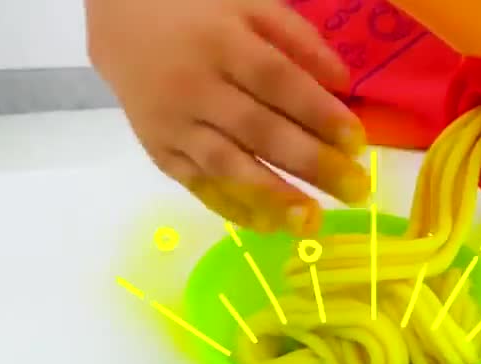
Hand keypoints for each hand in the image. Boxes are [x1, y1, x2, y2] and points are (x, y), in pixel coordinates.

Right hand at [85, 0, 369, 235]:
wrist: (120, 20)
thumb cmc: (199, 11)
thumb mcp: (250, 4)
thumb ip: (297, 39)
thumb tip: (343, 83)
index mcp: (222, 42)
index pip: (278, 82)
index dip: (320, 114)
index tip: (359, 143)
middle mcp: (195, 87)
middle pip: (258, 131)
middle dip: (311, 164)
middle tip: (356, 191)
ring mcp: (172, 124)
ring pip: (226, 166)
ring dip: (272, 196)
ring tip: (312, 222)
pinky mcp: (158, 150)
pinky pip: (196, 184)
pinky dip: (231, 207)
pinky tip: (267, 225)